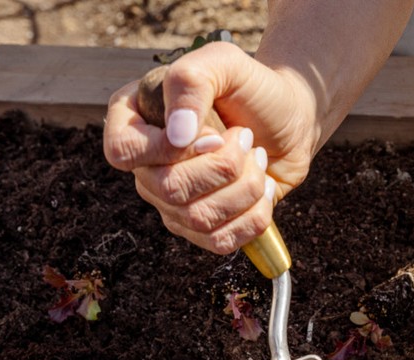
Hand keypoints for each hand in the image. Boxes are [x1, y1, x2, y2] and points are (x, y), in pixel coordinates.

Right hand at [103, 41, 318, 253]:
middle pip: (168, 190)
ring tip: (257, 159)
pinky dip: (254, 216)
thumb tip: (177, 138)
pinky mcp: (202, 228)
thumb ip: (190, 83)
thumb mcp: (222, 62)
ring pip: (199, 219)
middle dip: (223, 167)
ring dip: (245, 188)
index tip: (212, 133)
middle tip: (246, 139)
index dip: (166, 150)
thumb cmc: (251, 88)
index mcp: (134, 120)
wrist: (290, 121)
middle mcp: (146, 167)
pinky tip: (263, 187)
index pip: (122, 151)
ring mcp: (172, 203)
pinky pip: (220, 242)